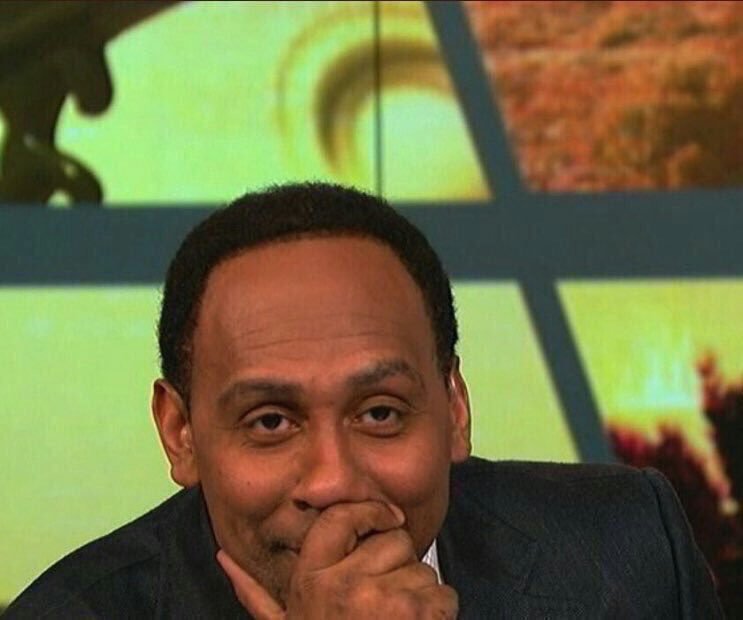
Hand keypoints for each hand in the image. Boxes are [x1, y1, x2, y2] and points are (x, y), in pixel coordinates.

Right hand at [217, 501, 457, 618]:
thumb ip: (255, 595)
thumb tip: (223, 560)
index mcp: (310, 579)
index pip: (340, 517)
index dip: (369, 513)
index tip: (385, 520)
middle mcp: (343, 584)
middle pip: (394, 540)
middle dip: (398, 567)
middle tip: (382, 605)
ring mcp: (380, 599)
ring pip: (422, 569)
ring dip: (419, 596)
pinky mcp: (417, 613)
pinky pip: (444, 594)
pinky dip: (440, 614)